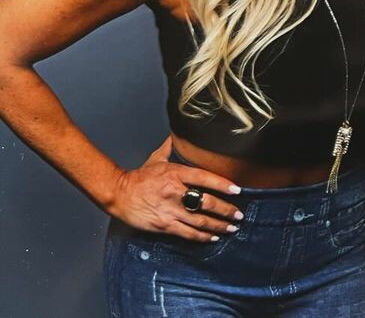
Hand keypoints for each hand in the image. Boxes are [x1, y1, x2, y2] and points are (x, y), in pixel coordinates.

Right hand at [108, 137, 243, 241]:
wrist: (117, 194)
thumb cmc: (138, 178)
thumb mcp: (156, 159)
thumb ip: (170, 148)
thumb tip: (177, 134)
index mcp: (176, 173)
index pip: (205, 177)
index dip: (223, 184)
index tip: (238, 189)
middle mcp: (175, 191)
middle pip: (207, 202)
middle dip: (226, 210)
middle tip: (239, 214)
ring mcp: (170, 210)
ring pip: (200, 221)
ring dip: (218, 225)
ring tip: (231, 228)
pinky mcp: (163, 224)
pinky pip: (187, 233)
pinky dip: (202, 237)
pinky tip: (213, 237)